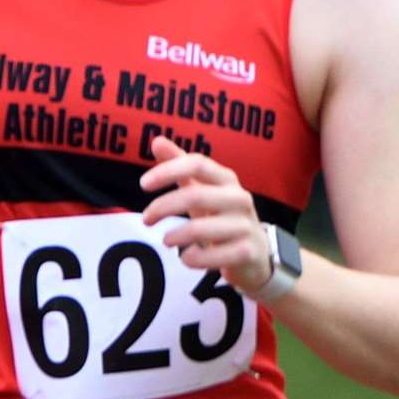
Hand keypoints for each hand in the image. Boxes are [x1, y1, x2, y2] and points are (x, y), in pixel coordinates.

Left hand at [139, 135, 272, 294]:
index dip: (168, 171)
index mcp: (226, 178)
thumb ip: (180, 166)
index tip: (143, 184)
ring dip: (176, 235)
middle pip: (195, 196)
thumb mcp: (202, 189)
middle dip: (164, 207)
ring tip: (165, 240)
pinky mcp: (247, 252)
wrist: (255, 252)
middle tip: (146, 219)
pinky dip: (194, 258)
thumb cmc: (222, 215)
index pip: (197, 164)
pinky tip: (186, 258)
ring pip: (202, 229)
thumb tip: (157, 140)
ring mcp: (245, 225)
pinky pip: (215, 255)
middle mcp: (239, 198)